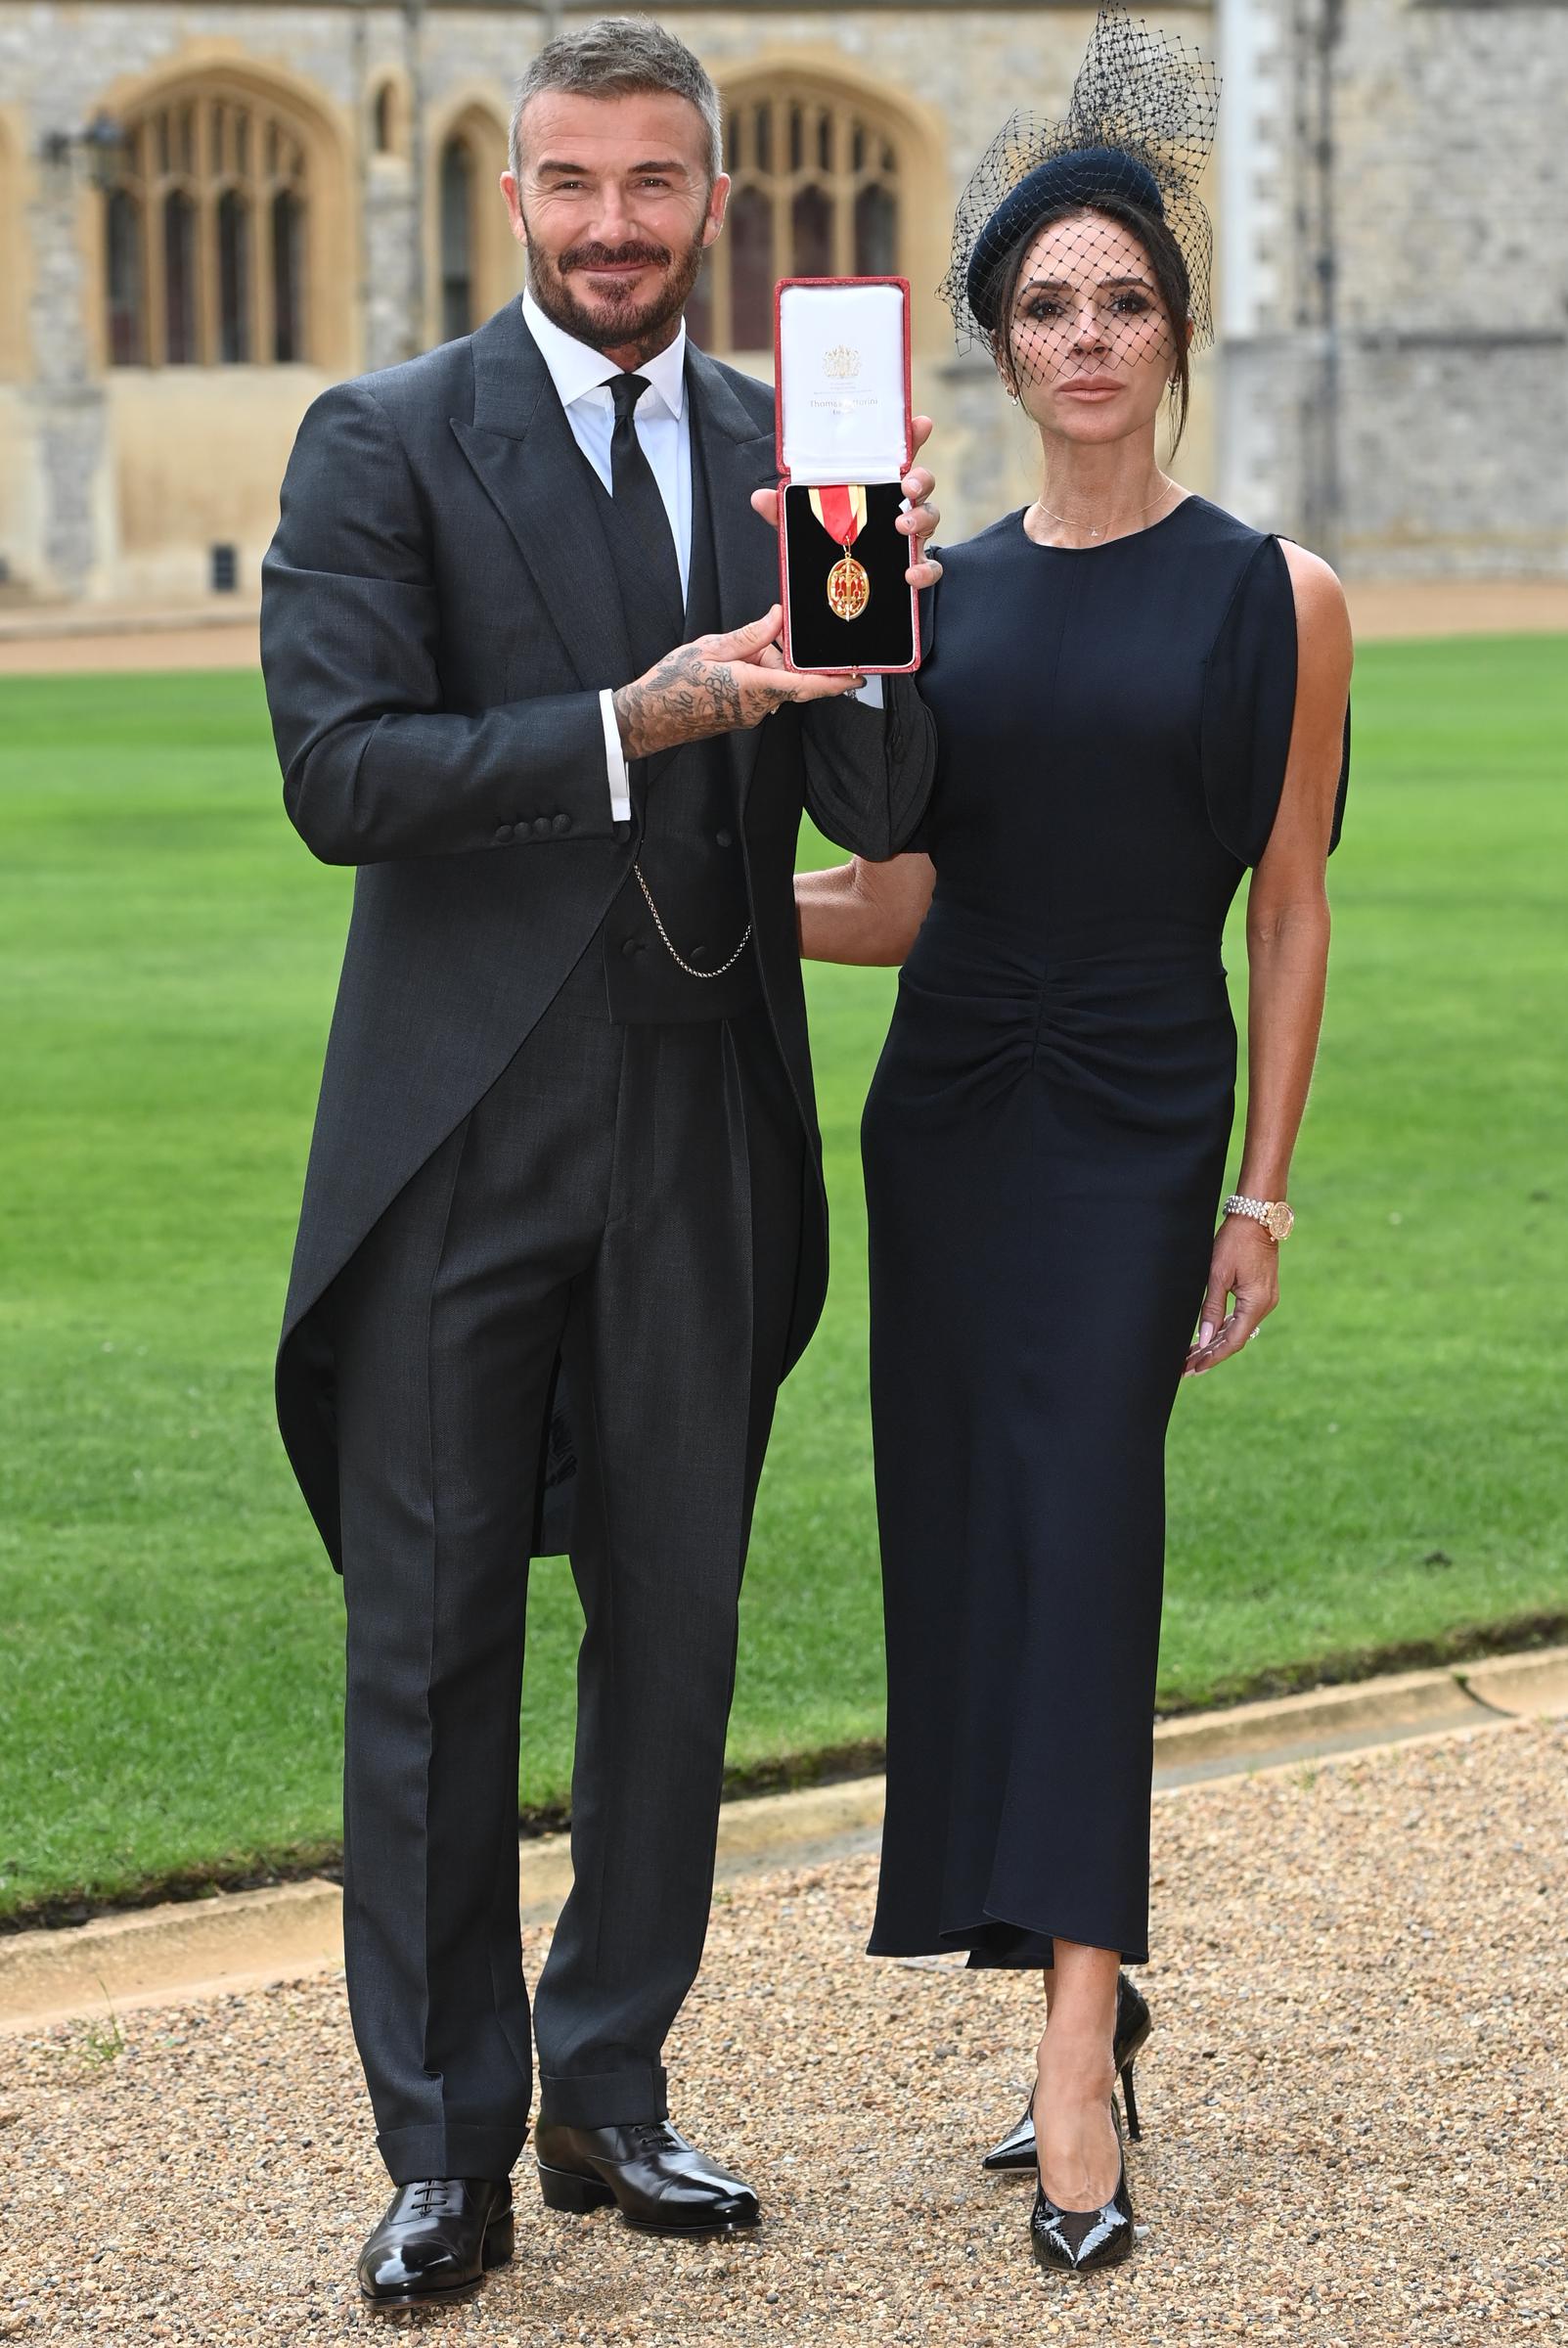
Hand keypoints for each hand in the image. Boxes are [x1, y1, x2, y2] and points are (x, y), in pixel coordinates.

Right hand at [612, 607, 864, 758]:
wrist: (649, 716)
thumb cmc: (673, 683)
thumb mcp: (712, 647)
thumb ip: (751, 635)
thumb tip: (778, 618)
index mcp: (755, 687)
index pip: (807, 684)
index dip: (836, 681)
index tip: (858, 676)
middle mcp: (759, 706)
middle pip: (791, 678)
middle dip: (782, 656)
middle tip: (759, 642)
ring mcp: (751, 714)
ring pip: (775, 683)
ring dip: (763, 664)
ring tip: (731, 654)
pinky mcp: (742, 716)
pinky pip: (761, 691)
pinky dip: (754, 674)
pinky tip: (731, 665)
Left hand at [749, 414, 943, 590]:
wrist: (841, 584)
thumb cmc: (829, 539)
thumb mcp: (804, 521)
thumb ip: (785, 508)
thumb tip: (760, 497)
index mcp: (876, 485)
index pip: (898, 454)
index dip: (912, 436)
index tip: (921, 423)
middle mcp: (898, 505)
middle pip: (921, 482)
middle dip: (920, 479)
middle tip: (906, 487)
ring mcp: (910, 534)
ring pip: (931, 517)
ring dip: (921, 518)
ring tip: (903, 526)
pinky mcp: (913, 564)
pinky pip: (930, 567)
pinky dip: (925, 569)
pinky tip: (910, 573)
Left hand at [1182, 1215, 1280, 1375]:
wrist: (1258, 1217)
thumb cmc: (1235, 1241)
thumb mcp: (1217, 1274)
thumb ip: (1211, 1308)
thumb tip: (1204, 1338)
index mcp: (1256, 1304)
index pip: (1232, 1341)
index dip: (1212, 1357)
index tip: (1193, 1368)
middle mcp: (1265, 1306)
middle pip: (1234, 1339)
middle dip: (1209, 1354)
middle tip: (1186, 1369)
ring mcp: (1265, 1300)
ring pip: (1237, 1330)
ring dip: (1215, 1343)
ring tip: (1192, 1357)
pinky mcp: (1261, 1294)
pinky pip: (1242, 1318)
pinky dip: (1224, 1328)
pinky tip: (1208, 1337)